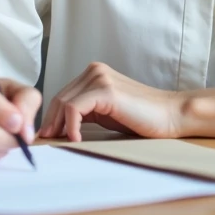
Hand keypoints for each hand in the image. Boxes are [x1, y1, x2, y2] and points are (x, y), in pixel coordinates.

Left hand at [38, 62, 183, 141]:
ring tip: (59, 143)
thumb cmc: (141, 118)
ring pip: (64, 103)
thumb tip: (56, 129)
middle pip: (59, 98)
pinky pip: (75, 109)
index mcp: (94, 73)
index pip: (62, 95)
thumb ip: (85, 112)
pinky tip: (76, 140)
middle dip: (50, 123)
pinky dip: (71, 126)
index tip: (46, 137)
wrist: (170, 115)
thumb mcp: (106, 113)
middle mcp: (95, 71)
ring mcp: (100, 78)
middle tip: (44, 144)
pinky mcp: (106, 91)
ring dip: (57, 126)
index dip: (51, 117)